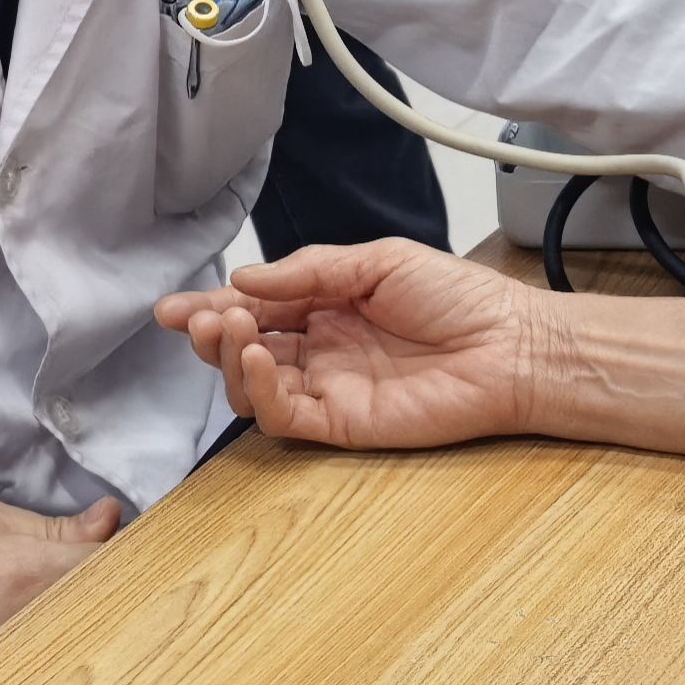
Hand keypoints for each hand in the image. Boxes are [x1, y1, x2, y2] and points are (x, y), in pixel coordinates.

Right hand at [0, 489, 122, 684]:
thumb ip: (48, 527)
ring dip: (79, 655)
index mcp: (26, 580)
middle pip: (103, 628)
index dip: (131, 563)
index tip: (127, 560)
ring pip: (71, 673)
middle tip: (102, 601)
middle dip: (113, 613)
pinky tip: (32, 683)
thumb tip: (109, 521)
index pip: (116, 572)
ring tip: (65, 643)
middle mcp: (24, 639)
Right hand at [154, 239, 548, 449]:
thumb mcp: (380, 260)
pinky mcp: (340, 424)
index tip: (173, 306)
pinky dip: (260, 390)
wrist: (511, 346)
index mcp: (327, 304)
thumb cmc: (461, 297)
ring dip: (230, 358)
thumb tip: (243, 279)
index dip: (213, 306)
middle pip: (244, 348)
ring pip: (253, 384)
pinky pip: (282, 416)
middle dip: (212, 332)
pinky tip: (262, 358)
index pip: (257, 307)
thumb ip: (310, 269)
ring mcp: (327, 388)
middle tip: (200, 317)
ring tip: (232, 328)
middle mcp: (320, 348)